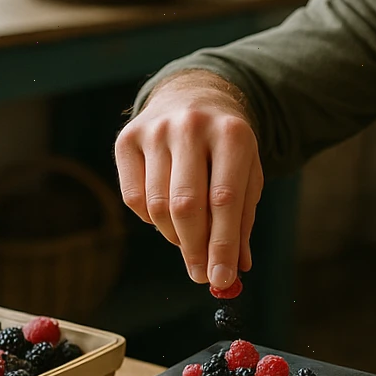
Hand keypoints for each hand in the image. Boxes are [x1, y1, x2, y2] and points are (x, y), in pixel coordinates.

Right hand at [114, 71, 263, 288]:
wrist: (194, 96)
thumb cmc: (227, 147)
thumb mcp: (247, 173)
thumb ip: (242, 219)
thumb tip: (237, 268)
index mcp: (233, 134)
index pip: (224, 201)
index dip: (223, 245)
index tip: (222, 279)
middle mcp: (192, 127)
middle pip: (187, 205)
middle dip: (195, 249)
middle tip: (201, 276)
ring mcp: (156, 130)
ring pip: (158, 206)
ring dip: (175, 237)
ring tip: (190, 241)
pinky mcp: (127, 138)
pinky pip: (134, 198)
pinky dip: (151, 219)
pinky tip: (167, 216)